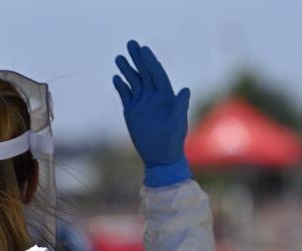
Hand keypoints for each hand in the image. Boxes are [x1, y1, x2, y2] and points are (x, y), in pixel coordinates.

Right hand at [112, 40, 191, 186]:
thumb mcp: (177, 124)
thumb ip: (180, 106)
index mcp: (166, 95)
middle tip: (130, 43)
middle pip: (144, 73)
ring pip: (133, 82)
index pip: (157, 74)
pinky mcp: (132, 111)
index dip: (150, 61)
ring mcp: (142, 103)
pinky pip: (126, 95)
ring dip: (126, 70)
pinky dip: (121, 86)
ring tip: (119, 58)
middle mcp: (154, 96)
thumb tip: (185, 90)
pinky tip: (116, 78)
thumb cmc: (172, 141)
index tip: (144, 50)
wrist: (160, 156)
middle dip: (137, 59)